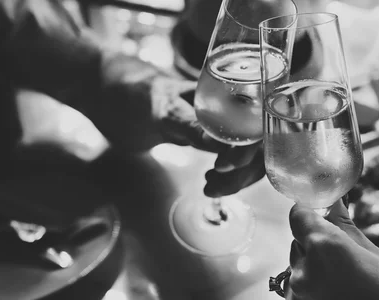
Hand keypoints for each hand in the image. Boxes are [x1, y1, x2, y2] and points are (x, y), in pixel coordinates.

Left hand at [90, 74, 265, 195]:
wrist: (116, 95)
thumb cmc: (140, 92)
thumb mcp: (165, 109)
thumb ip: (191, 125)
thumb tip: (221, 147)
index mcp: (234, 90)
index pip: (262, 123)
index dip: (252, 148)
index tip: (226, 166)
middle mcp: (238, 107)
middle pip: (260, 145)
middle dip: (243, 170)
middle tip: (213, 185)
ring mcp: (229, 124)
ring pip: (250, 157)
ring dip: (236, 177)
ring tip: (210, 187)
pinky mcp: (217, 138)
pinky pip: (236, 159)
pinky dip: (228, 176)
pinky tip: (211, 179)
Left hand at [286, 201, 378, 299]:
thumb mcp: (374, 253)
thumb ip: (344, 227)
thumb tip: (333, 204)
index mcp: (323, 246)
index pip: (298, 215)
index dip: (310, 212)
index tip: (321, 213)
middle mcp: (304, 269)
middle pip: (299, 241)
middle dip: (315, 240)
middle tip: (343, 251)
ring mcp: (299, 292)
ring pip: (298, 265)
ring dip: (313, 264)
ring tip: (344, 276)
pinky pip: (298, 286)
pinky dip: (312, 283)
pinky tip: (337, 289)